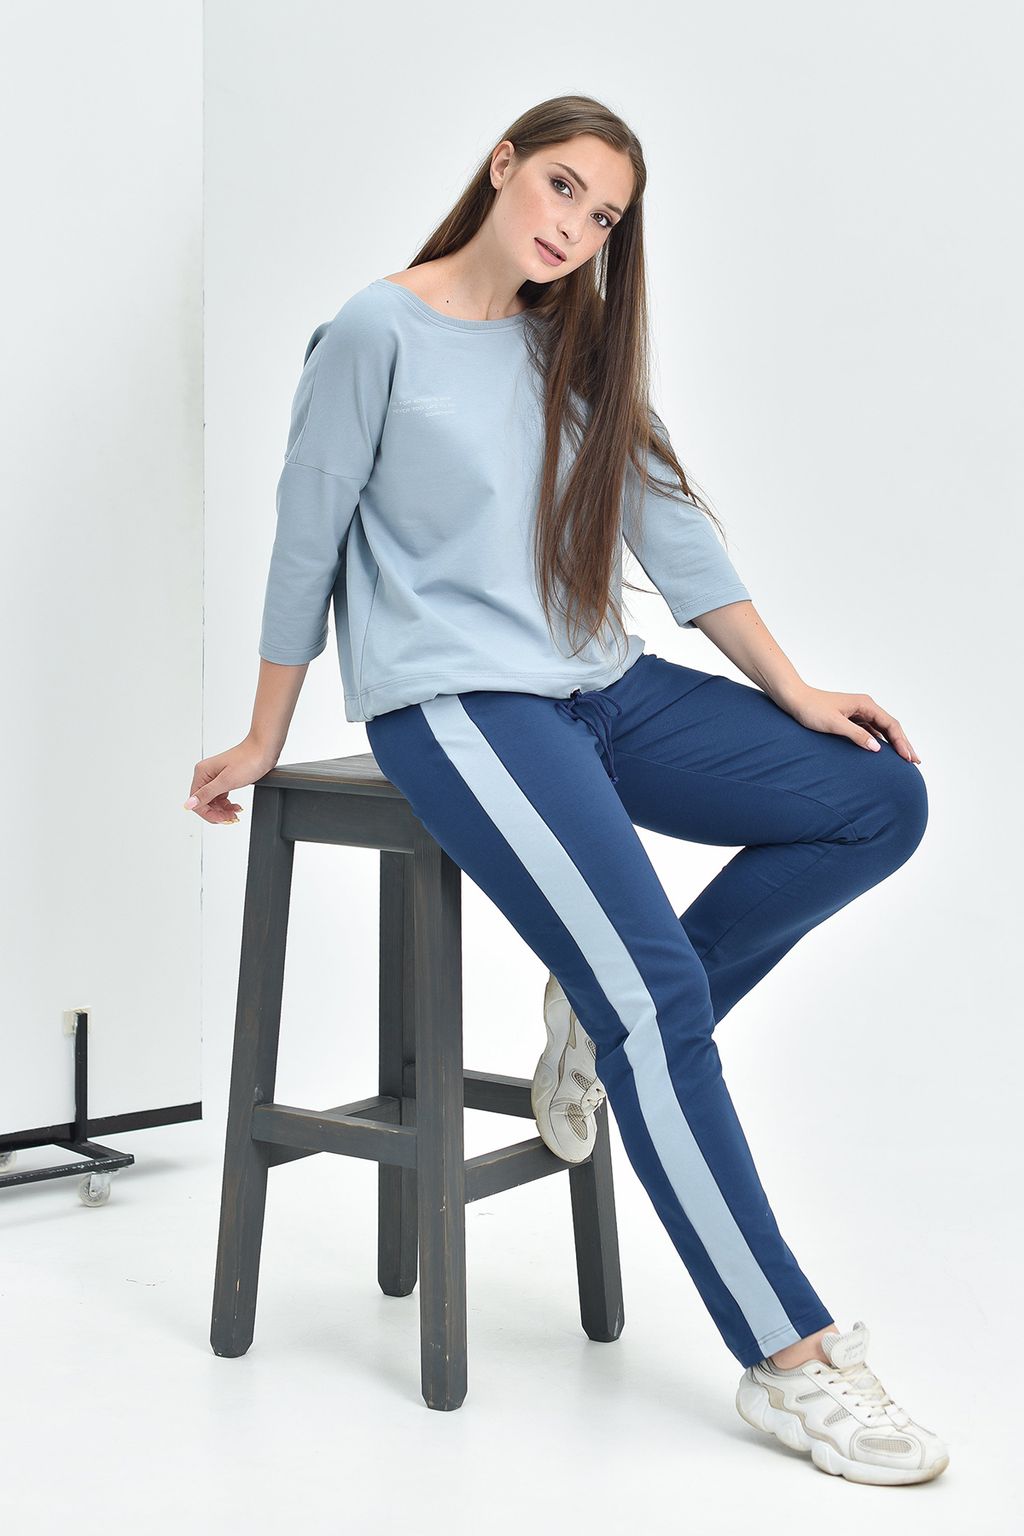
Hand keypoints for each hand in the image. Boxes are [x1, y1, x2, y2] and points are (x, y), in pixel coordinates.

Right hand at [184, 737, 280, 823]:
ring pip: (213, 801)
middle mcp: (206, 774)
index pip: (196, 801)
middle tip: (231, 818)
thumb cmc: (248, 760)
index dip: (208, 813)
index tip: (222, 819)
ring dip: (223, 810)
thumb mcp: (227, 781)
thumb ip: (207, 794)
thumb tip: (188, 804)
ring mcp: (216, 776)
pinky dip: (228, 804)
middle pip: (204, 802)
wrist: (264, 750)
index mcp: (202, 773)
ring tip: (235, 813)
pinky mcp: (225, 778)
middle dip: (217, 813)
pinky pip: (221, 796)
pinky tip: (236, 807)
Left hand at [779, 686, 919, 762]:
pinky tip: (882, 752)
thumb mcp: (834, 724)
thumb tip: (877, 748)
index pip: (891, 724)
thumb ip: (856, 735)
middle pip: (890, 726)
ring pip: (881, 729)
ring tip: (904, 759)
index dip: (902, 742)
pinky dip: (879, 741)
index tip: (908, 758)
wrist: (794, 699)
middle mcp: (865, 706)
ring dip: (893, 743)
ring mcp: (858, 712)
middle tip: (915, 761)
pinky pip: (870, 731)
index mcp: (865, 704)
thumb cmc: (811, 709)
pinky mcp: (850, 718)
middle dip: (904, 744)